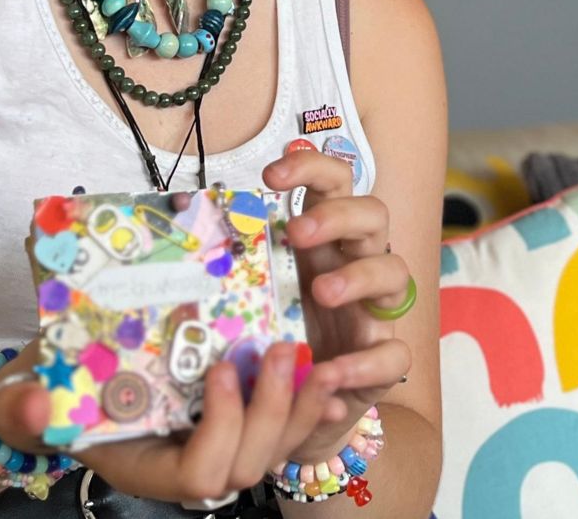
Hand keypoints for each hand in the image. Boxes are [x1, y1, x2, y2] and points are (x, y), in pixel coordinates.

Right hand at [0, 337, 345, 504]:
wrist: (59, 388)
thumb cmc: (44, 396)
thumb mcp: (24, 399)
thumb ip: (25, 408)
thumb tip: (38, 407)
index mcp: (145, 470)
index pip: (199, 476)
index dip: (221, 429)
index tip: (219, 369)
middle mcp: (186, 469)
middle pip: (248, 465)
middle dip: (273, 411)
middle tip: (279, 350)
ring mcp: (215, 448)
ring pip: (274, 451)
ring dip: (299, 406)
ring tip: (308, 357)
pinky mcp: (233, 423)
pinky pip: (280, 430)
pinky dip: (305, 404)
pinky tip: (322, 372)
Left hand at [263, 147, 413, 460]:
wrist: (300, 408)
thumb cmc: (276, 339)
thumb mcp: (253, 299)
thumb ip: (233, 276)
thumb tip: (181, 261)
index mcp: (324, 243)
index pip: (334, 185)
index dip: (311, 169)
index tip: (271, 176)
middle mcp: (357, 266)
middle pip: (373, 215)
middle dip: (338, 215)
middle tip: (297, 233)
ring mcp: (375, 312)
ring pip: (396, 272)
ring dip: (359, 276)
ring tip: (321, 293)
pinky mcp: (384, 361)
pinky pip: (394, 354)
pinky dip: (364, 362)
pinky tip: (331, 372)